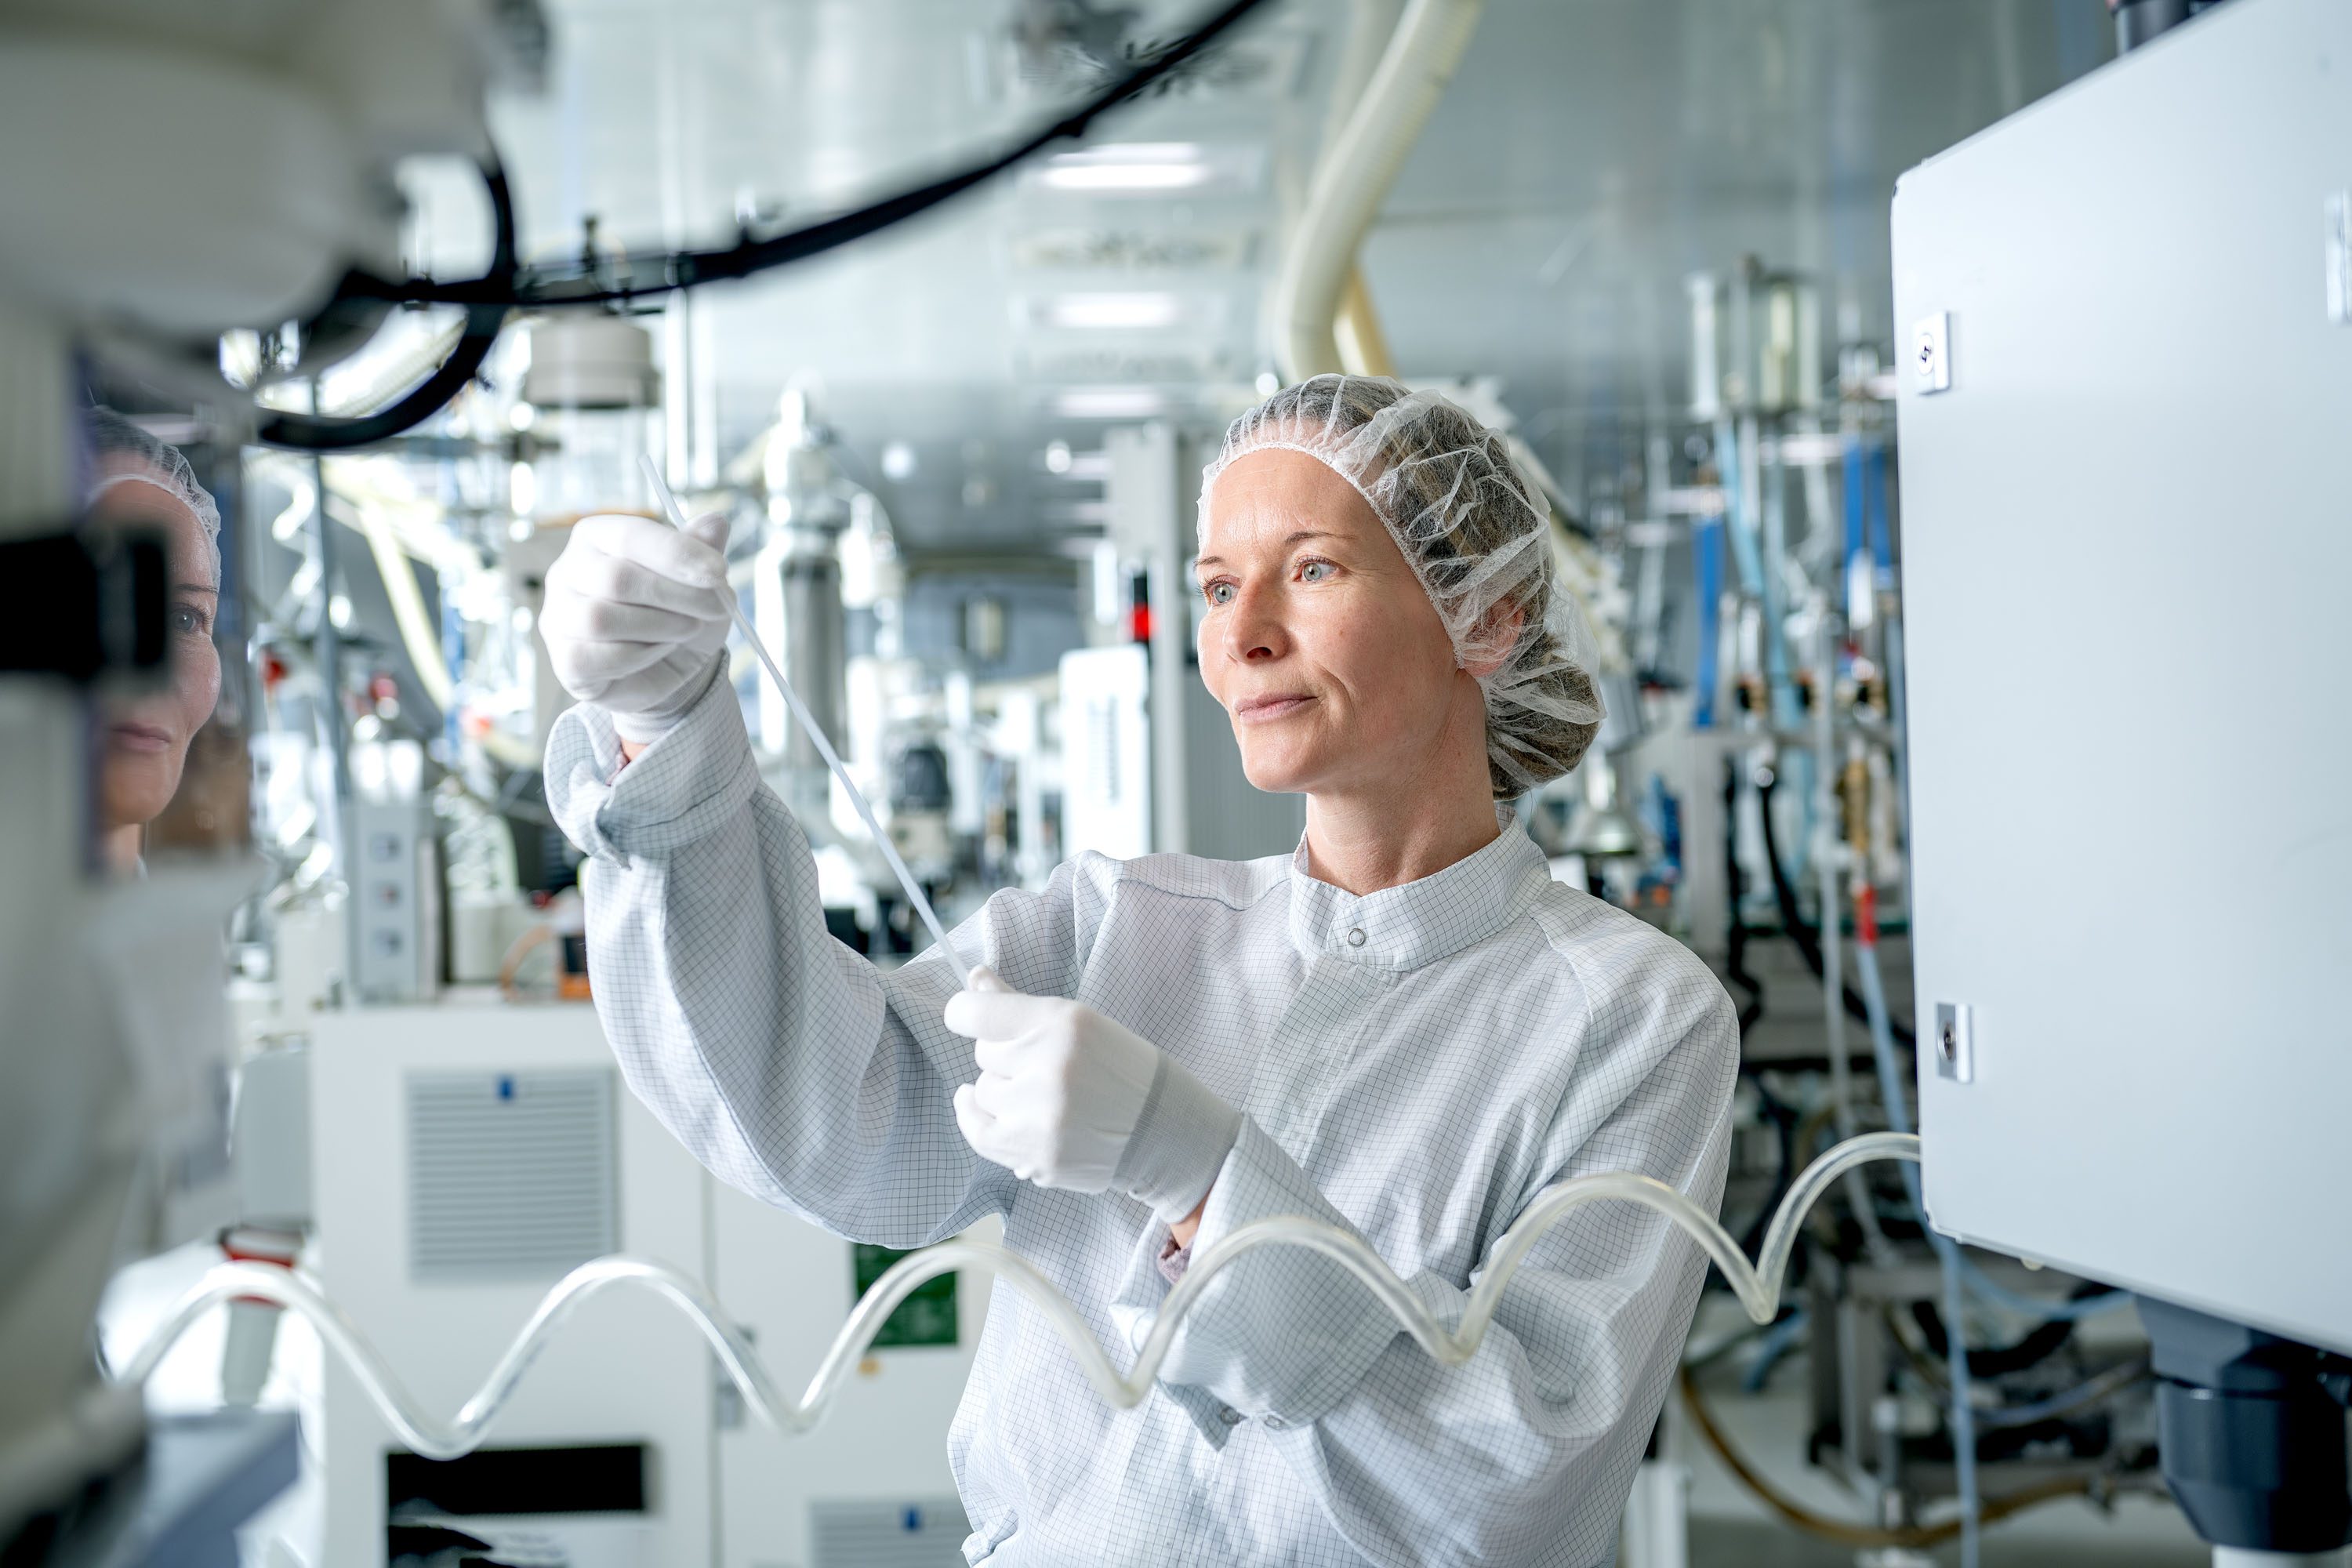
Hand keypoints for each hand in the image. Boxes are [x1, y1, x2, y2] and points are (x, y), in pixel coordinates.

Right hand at [540, 511, 733, 744]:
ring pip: (601, 619)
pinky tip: (657, 652)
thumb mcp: (701, 583)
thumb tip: (716, 522)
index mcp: (597, 536)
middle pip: (617, 578)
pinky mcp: (563, 658)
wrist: (665, 668)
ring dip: (660, 627)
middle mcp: (568, 569)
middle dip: (677, 596)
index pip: (630, 535)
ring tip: (687, 630)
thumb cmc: (677, 613)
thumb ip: (703, 551)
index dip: (677, 552)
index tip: (720, 572)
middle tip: (716, 609)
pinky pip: (596, 657)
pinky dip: (639, 657)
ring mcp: (559, 615)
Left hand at [946, 968, 1237, 1219]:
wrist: (1163, 1130)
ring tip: (1039, 1095)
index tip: (966, 1015)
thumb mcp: (1078, 1023)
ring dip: (1002, 1092)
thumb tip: (973, 978)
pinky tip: (978, 1107)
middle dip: (1004, 1057)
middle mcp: (1049, 1067)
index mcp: (1062, 1022)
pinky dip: (975, 1119)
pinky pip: (980, 1133)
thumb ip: (1018, 1005)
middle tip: (1041, 1065)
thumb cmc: (1120, 1068)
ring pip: (983, 1092)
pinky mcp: (1038, 1154)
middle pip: (984, 1054)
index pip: (976, 1012)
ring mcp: (1041, 1116)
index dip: (965, 1011)